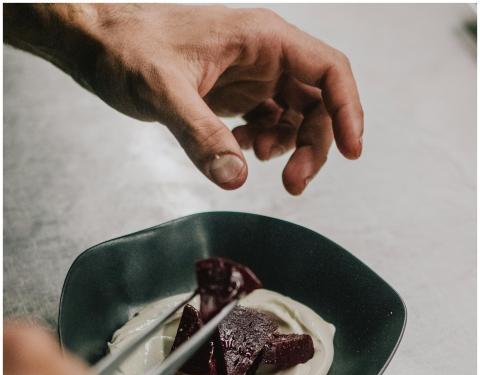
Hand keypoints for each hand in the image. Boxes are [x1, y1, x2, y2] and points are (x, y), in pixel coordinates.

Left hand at [4, 4, 362, 194]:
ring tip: (256, 162)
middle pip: (317, 102)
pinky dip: (262, 146)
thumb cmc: (125, 48)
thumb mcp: (162, 91)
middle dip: (315, 145)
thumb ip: (200, 135)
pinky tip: (238, 154)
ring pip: (295, 117)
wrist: (95, 43)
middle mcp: (263, 55)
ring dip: (291, 149)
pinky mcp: (233, 95)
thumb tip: (236, 179)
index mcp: (261, 38)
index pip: (328, 70)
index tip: (352, 151)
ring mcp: (250, 76)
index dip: (348, 110)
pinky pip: (267, 124)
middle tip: (294, 184)